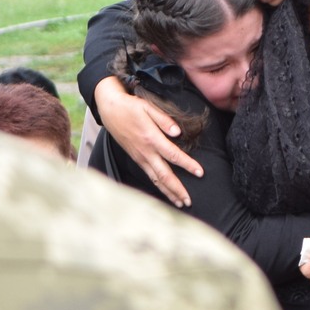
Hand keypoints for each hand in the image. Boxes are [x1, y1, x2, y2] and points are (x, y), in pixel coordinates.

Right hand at [96, 77, 203, 205]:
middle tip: (189, 201)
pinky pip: (149, 175)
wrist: (109, 110)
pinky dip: (158, 186)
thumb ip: (164, 120)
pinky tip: (166, 191)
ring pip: (155, 179)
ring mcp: (139, 157)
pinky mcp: (136, 158)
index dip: (188, 165)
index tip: (200, 172)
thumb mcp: (148, 107)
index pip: (173, 155)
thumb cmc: (131, 107)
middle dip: (177, 189)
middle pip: (164, 175)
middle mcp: (145, 152)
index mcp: (151, 138)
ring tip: (179, 203)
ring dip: (168, 192)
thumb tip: (178, 132)